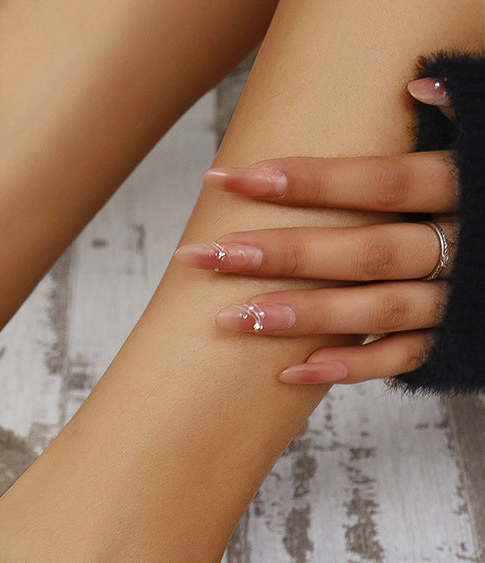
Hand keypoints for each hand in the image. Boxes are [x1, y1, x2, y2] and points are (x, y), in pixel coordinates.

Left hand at [174, 77, 457, 384]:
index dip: (312, 180)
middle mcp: (462, 245)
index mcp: (463, 188)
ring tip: (234, 317)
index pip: (383, 182)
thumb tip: (415, 85)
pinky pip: (401, 359)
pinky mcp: (454, 341)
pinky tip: (290, 371)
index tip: (238, 179)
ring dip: (305, 316)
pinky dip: (350, 367)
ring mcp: (456, 298)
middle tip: (210, 254)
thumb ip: (456, 119)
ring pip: (377, 310)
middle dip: (286, 254)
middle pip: (367, 251)